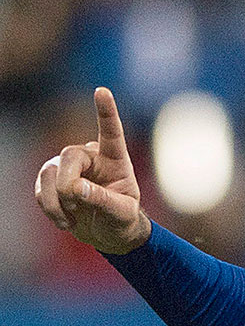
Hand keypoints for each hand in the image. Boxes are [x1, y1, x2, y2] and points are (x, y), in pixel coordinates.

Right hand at [33, 87, 149, 253]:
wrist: (108, 234)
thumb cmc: (122, 220)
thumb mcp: (122, 214)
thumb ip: (103, 200)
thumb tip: (76, 188)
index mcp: (116, 160)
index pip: (111, 132)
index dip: (106, 112)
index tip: (102, 91)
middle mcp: (91, 158)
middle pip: (69, 155)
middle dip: (67, 183)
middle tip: (75, 204)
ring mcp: (68, 168)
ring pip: (49, 173)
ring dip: (57, 202)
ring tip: (74, 220)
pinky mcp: (51, 180)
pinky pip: (40, 190)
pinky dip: (50, 209)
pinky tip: (66, 222)